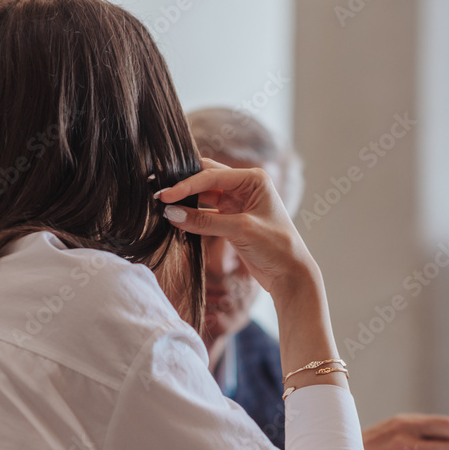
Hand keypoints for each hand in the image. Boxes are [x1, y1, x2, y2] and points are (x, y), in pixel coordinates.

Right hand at [157, 158, 317, 299]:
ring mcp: (238, 203)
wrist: (290, 274)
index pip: (212, 175)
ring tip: (163, 207)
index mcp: (254, 179)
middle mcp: (246, 186)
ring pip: (204, 195)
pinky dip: (192, 216)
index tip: (164, 196)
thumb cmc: (276, 247)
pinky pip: (206, 212)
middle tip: (158, 194)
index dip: (186, 185)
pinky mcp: (232, 220)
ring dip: (186, 201)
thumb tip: (171, 213)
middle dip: (183, 186)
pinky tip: (177, 219)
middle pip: (206, 178)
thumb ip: (204, 221)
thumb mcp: (240, 230)